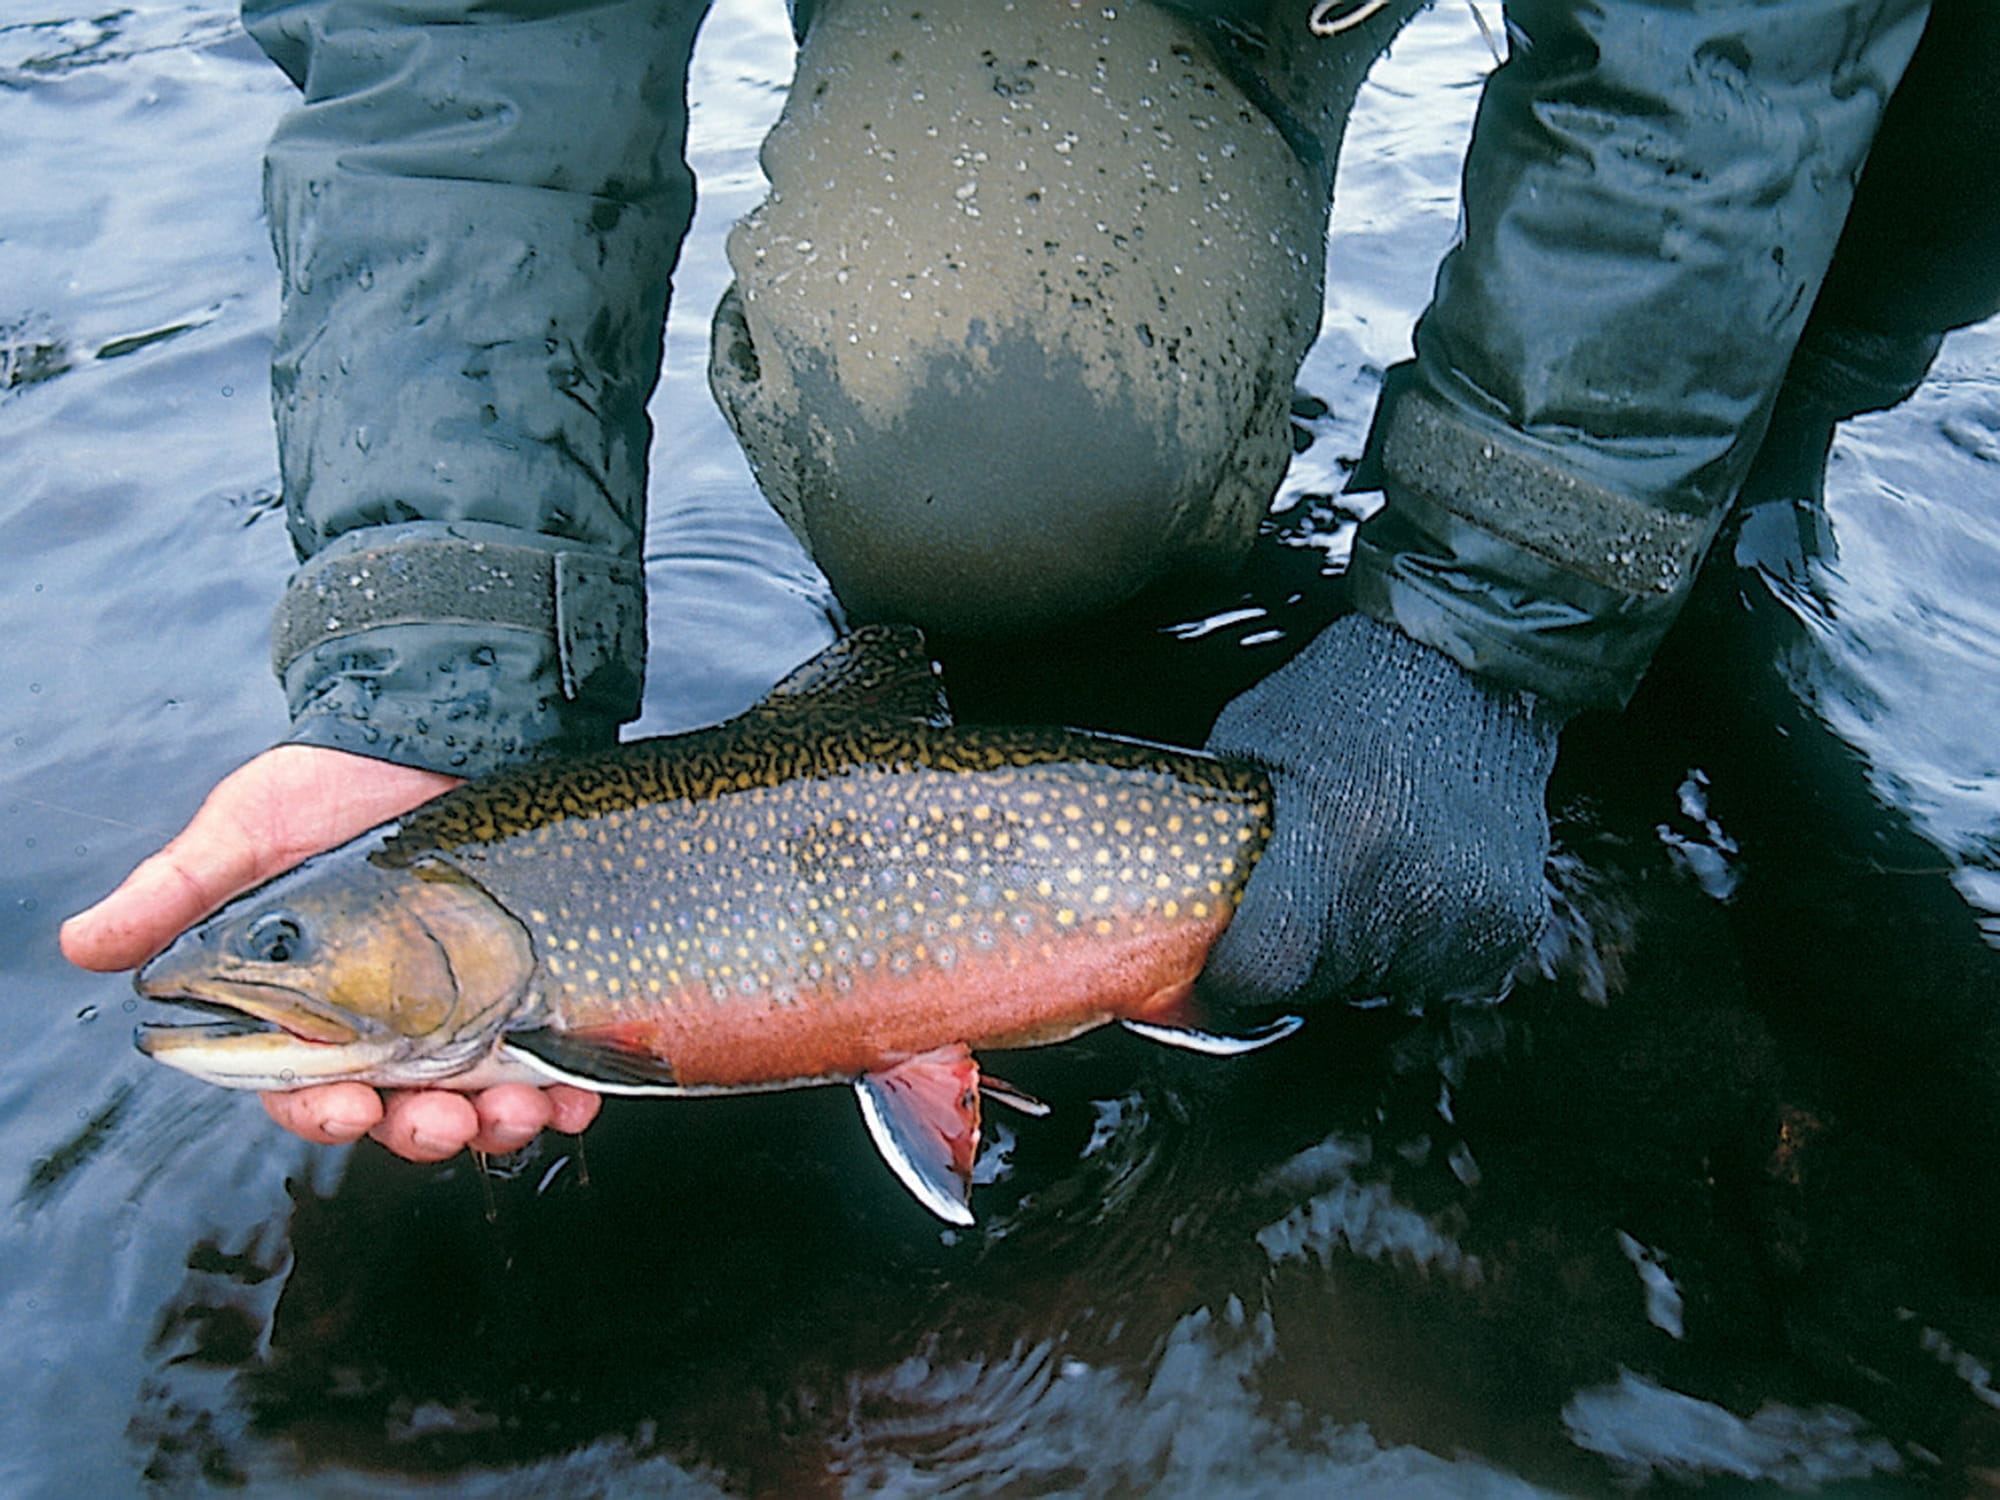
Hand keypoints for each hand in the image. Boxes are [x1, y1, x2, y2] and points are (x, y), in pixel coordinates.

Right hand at [60, 744, 600, 1158]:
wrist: (441, 726)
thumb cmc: (330, 782)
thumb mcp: (246, 828)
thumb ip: (176, 892)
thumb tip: (84, 946)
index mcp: (311, 1007)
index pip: (305, 1089)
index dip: (321, 1112)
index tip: (346, 1107)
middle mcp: (392, 1022)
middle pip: (401, 1113)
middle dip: (422, 1132)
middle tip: (446, 1122)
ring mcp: (470, 1009)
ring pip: (479, 1103)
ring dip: (497, 1124)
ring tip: (518, 1113)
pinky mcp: (536, 987)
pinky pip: (554, 1063)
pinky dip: (565, 1092)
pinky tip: (577, 1099)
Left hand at [1201, 613, 1565, 1012]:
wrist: (1467, 666)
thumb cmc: (1340, 697)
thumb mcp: (1248, 745)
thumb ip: (1217, 836)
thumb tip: (1176, 918)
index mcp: (1336, 843)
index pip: (1266, 972)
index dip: (1232, 973)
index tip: (1223, 956)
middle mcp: (1410, 887)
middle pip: (1322, 983)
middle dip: (1294, 957)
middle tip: (1297, 888)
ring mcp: (1469, 911)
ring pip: (1381, 985)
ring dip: (1358, 951)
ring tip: (1360, 869)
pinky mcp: (1512, 922)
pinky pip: (1443, 975)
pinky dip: (1416, 945)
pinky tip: (1410, 879)